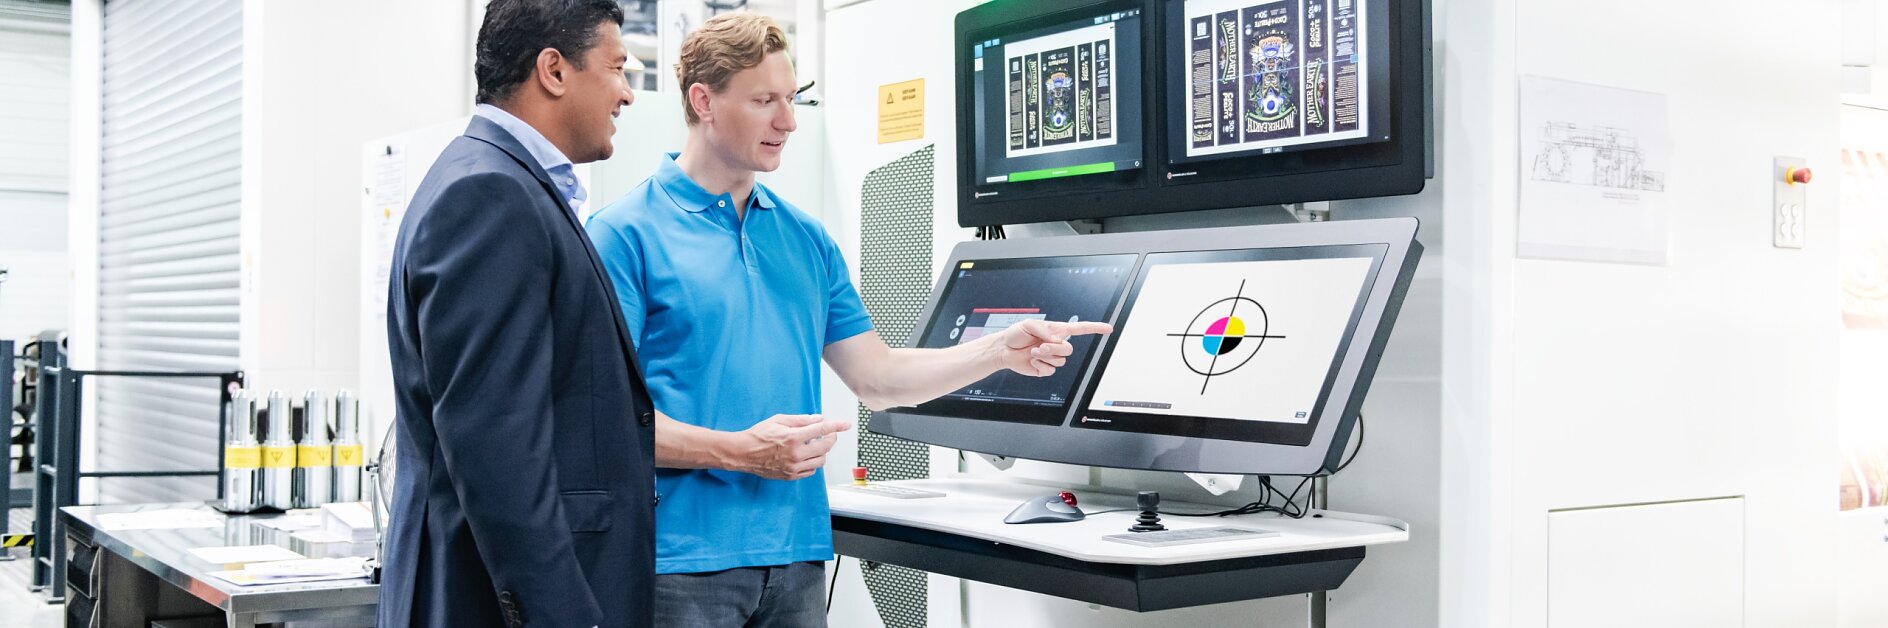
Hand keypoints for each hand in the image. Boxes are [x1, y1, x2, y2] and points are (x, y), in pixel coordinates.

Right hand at [728, 414, 851, 479]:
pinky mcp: (790, 475)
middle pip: (825, 447)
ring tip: (813, 445)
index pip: (821, 430)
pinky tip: (807, 456)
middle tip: (827, 434)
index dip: (836, 426)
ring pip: (820, 461)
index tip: (846, 424)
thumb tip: (818, 419)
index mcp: (793, 437)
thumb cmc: (758, 435)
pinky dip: (813, 463)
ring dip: (822, 452)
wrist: (742, 453)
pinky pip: (810, 471)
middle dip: (830, 439)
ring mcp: (793, 467)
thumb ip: (801, 420)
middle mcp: (796, 454)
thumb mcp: (779, 420)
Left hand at [993, 319, 1113, 376]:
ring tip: (1033, 352)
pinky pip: (1050, 371)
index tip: (1109, 329)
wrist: (1004, 349)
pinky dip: (1040, 366)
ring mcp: (1051, 357)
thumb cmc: (1016, 334)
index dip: (1095, 329)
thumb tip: (1056, 339)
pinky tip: (1032, 361)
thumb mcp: (1029, 324)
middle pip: (1069, 350)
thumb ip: (1045, 330)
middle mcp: (1056, 344)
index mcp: (1057, 331)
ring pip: (1060, 361)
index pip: (1080, 329)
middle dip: (1053, 349)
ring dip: (1044, 357)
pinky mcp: (1044, 369)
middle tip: (1039, 346)